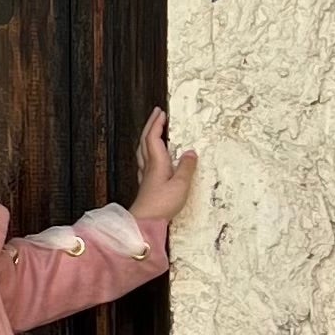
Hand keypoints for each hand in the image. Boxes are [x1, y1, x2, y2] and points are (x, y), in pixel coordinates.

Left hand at [131, 107, 198, 222]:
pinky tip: (151, 156)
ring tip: (154, 130)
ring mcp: (145, 175)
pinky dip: (147, 151)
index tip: (161, 112)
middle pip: (145, 140)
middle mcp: (148, 166)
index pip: (153, 137)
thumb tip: (190, 152)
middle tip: (157, 114)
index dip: (156, 124)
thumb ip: (186, 168)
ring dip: (147, 137)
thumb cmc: (162, 204)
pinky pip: (144, 161)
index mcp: (156, 163)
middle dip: (151, 125)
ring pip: (143, 150)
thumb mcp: (180, 185)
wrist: (145, 222)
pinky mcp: (146, 184)